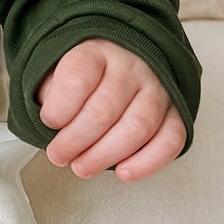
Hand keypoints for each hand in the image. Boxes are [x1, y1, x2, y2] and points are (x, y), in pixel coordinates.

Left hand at [35, 38, 185, 181]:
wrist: (122, 61)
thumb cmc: (86, 75)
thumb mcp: (57, 72)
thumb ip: (51, 94)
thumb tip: (51, 125)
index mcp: (97, 52)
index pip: (78, 76)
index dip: (59, 107)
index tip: (48, 121)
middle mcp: (130, 67)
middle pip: (104, 109)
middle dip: (75, 140)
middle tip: (59, 155)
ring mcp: (156, 89)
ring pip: (137, 127)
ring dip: (105, 155)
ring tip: (83, 167)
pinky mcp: (175, 112)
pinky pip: (171, 140)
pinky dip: (147, 162)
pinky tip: (124, 171)